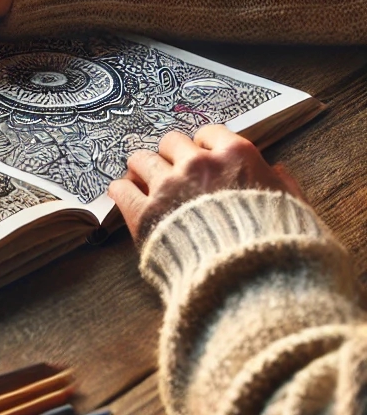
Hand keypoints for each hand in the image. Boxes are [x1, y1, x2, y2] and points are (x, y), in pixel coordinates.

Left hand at [108, 124, 307, 243]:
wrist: (252, 283)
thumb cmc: (279, 246)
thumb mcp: (295, 209)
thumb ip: (284, 184)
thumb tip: (278, 170)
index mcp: (236, 155)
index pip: (208, 132)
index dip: (203, 147)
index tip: (201, 159)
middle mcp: (198, 164)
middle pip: (170, 142)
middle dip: (170, 157)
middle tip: (170, 173)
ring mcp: (168, 186)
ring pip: (140, 159)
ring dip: (141, 170)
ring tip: (144, 184)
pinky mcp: (144, 213)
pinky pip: (120, 188)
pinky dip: (121, 192)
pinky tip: (125, 198)